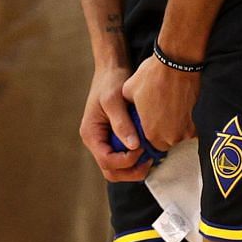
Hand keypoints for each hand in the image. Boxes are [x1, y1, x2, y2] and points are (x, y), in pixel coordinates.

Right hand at [81, 61, 148, 181]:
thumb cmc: (110, 81)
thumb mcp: (114, 100)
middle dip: (131, 171)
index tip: (142, 148)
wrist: (111, 70)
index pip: (107, 161)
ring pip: (118, 168)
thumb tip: (132, 146)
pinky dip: (136, 159)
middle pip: (111, 171)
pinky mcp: (114, 139)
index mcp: (91, 134)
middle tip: (150, 160)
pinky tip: (149, 149)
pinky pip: (124, 157)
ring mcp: (104, 141)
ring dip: (134, 167)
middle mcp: (95, 141)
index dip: (126, 161)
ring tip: (151, 156)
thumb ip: (122, 124)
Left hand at [122, 54, 199, 152]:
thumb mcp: (127, 92)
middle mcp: (170, 137)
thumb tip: (129, 113)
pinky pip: (187, 128)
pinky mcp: (196, 121)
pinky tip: (176, 107)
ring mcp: (185, 130)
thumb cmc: (151, 76)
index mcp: (151, 133)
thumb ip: (128, 109)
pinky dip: (182, 121)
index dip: (144, 135)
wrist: (177, 63)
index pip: (146, 146)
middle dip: (157, 133)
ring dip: (171, 128)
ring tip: (165, 110)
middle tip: (154, 116)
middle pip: (162, 143)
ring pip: (176, 136)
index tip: (144, 124)